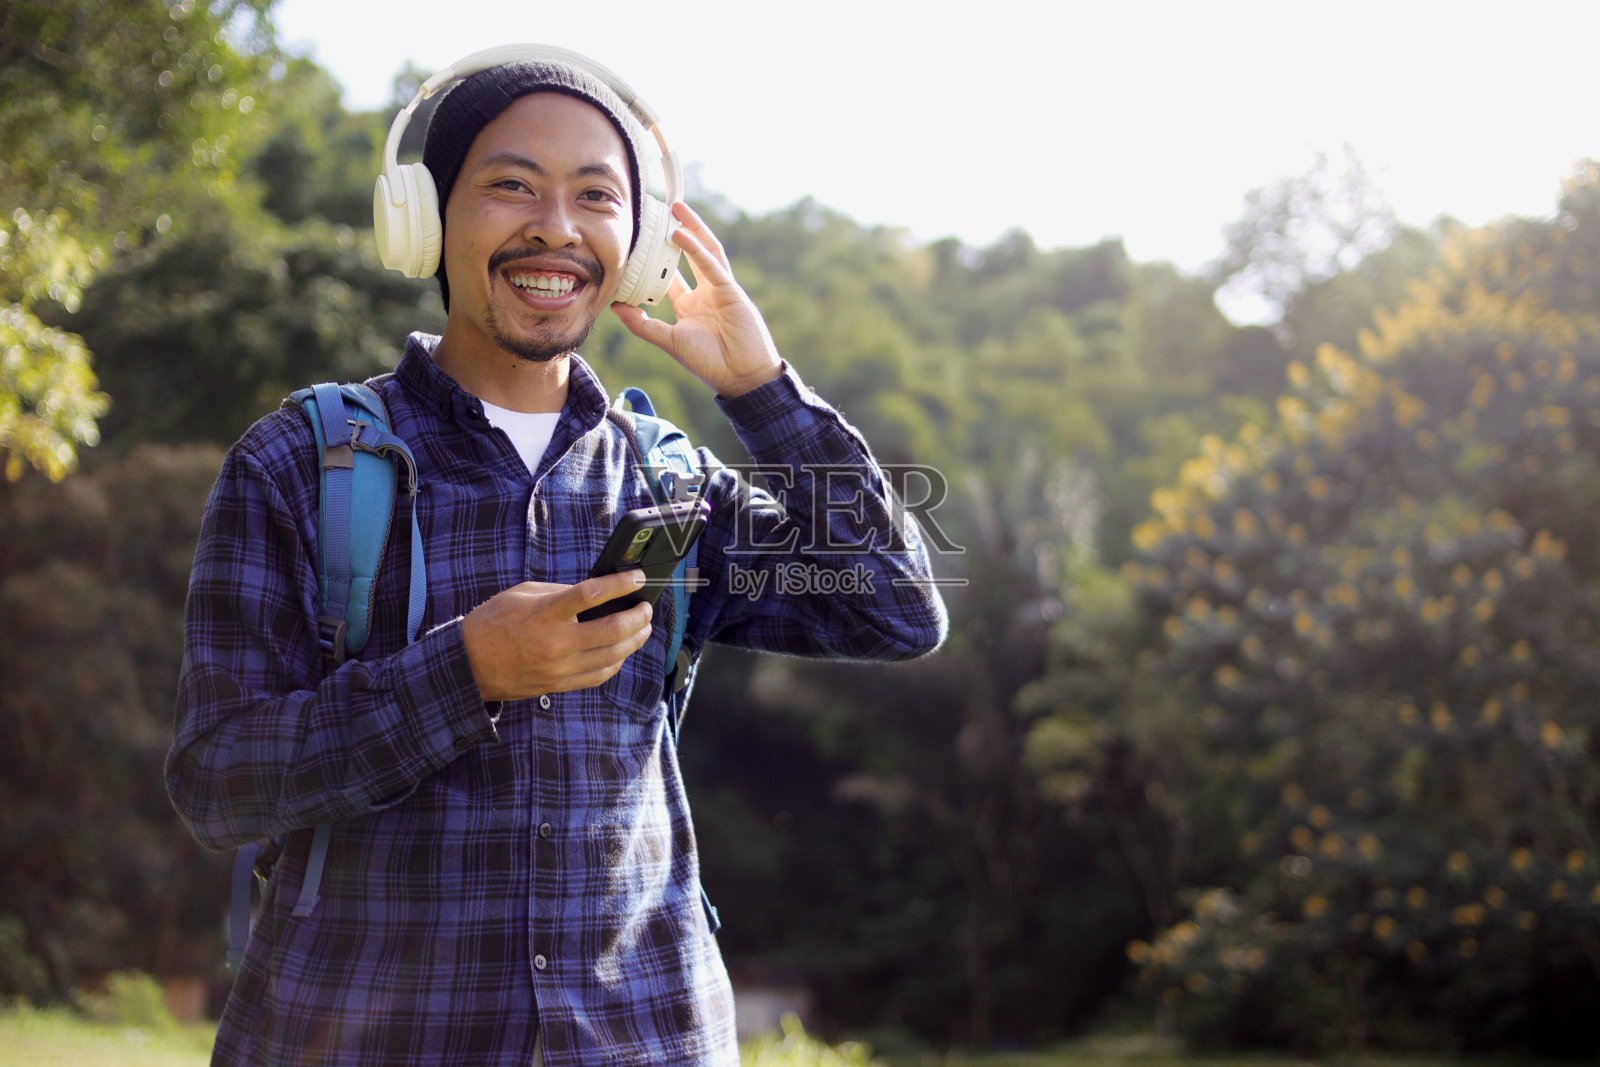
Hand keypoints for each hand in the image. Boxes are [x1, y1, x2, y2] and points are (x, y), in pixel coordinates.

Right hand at [461, 570, 652, 702]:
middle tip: (646, 607)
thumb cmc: (493, 623)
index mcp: (545, 614)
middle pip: (612, 630)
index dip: (621, 584)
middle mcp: (556, 642)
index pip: (592, 594)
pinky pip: (599, 676)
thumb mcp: (522, 594)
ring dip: (634, 640)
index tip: (637, 578)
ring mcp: (559, 667)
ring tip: (643, 628)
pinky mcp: (559, 685)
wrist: (469, 665)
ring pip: (612, 656)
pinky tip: (622, 651)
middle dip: (638, 617)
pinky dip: (616, 662)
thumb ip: (560, 592)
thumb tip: (594, 592)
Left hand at [611, 202, 783, 397]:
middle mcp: (705, 293)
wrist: (741, 377)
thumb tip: (615, 306)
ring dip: (691, 228)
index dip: (655, 259)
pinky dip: (697, 249)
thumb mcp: (669, 342)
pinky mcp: (731, 290)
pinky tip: (681, 234)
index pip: (670, 276)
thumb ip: (642, 325)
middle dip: (676, 232)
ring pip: (704, 251)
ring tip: (675, 208)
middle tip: (659, 212)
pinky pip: (712, 265)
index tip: (639, 243)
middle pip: (689, 255)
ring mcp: (720, 289)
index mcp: (690, 306)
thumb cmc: (709, 363)